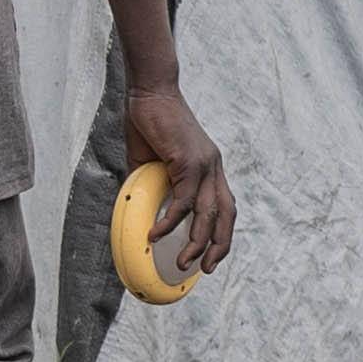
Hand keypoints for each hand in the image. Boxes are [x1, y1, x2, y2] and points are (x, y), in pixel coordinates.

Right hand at [126, 82, 235, 278]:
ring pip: (208, 213)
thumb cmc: (148, 123)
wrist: (150, 92)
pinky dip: (170, 221)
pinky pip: (182, 200)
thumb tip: (135, 210)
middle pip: (227, 215)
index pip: (225, 206)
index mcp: (210, 168)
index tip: (209, 255)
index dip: (220, 233)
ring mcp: (206, 164)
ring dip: (196, 241)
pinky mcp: (190, 161)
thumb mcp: (150, 162)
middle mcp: (214, 168)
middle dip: (219, 245)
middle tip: (204, 269)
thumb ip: (149, 185)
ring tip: (182, 262)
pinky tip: (155, 234)